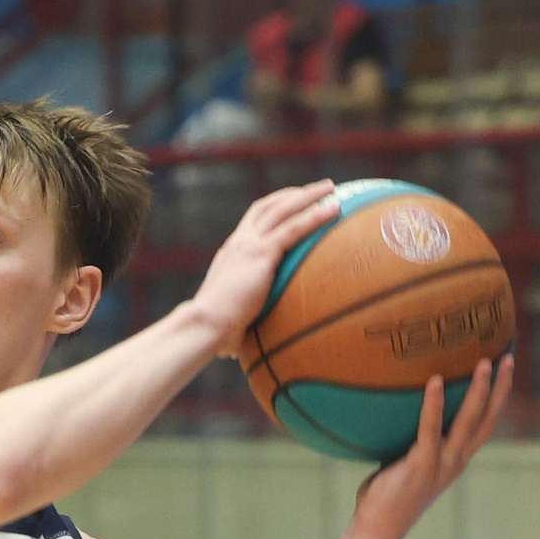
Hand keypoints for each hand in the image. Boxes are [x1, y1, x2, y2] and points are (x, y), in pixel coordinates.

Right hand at [187, 182, 342, 354]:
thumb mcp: (231, 317)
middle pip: (268, 206)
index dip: (274, 208)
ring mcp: (250, 244)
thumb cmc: (214, 331)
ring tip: (332, 188)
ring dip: (308, 195)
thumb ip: (241, 323)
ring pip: (283, 209)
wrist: (205, 324)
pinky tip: (334, 210)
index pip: (253, 221)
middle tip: (318, 189)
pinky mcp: (262, 252)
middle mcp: (239, 242)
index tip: (291, 204)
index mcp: (231, 253)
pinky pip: (294, 228)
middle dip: (294, 194)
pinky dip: (315, 215)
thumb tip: (239, 350)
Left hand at [345, 357, 513, 538]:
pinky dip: (434, 405)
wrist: (377, 531)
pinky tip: (435, 381)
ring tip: (484, 362)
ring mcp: (441, 464)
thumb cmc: (384, 499)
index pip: (484, 426)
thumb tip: (391, 417)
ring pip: (469, 422)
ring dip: (479, 391)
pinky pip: (430, 430)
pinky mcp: (422, 466)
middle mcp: (455, 462)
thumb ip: (409, 445)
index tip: (503, 373)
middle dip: (500, 388)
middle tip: (507, 357)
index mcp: (455, 461)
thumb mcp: (403, 466)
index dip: (497, 399)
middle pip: (487, 420)